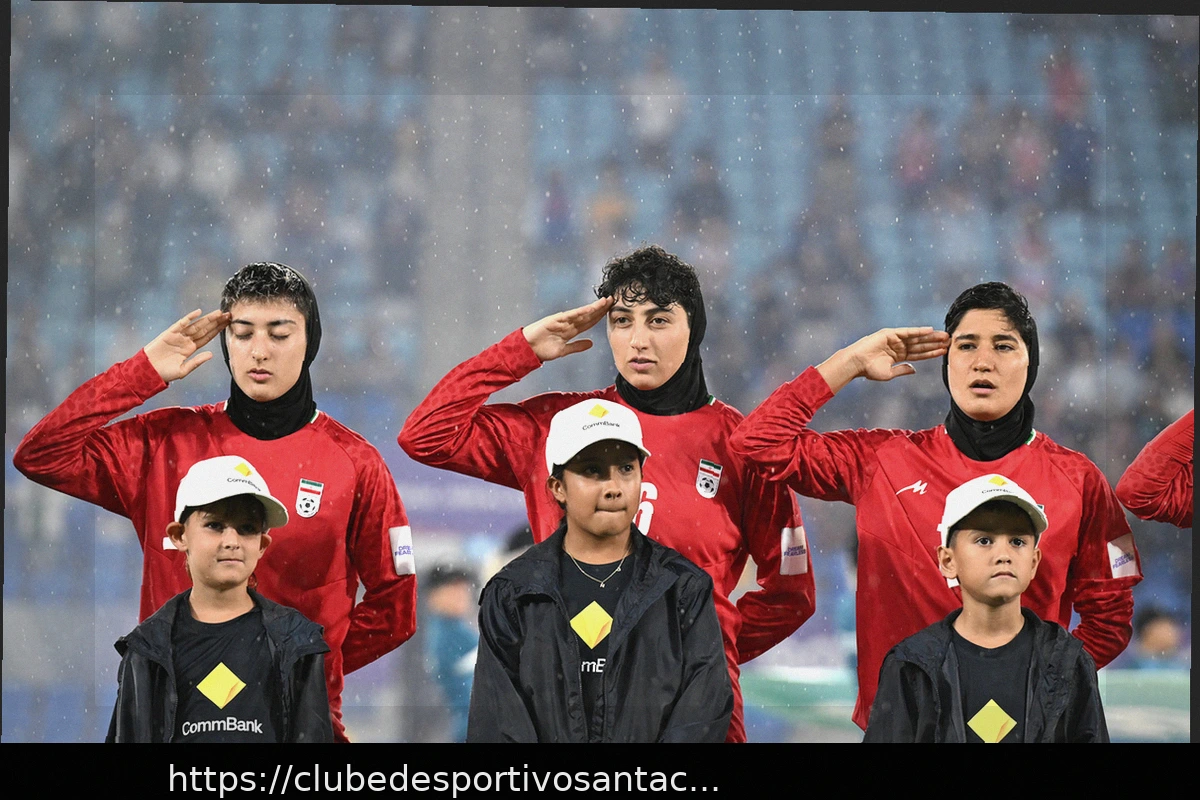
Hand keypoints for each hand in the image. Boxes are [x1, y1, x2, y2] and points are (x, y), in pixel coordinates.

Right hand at [143, 309, 231, 382]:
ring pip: (196, 325)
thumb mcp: (184, 370)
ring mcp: (178, 336)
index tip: (228, 324)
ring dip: (207, 319)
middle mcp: (186, 340)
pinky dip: (189, 318)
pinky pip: (180, 324)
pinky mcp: (169, 333)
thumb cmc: (165, 373)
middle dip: (216, 322)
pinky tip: (198, 312)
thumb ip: (197, 361)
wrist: (148, 371)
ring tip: (219, 313)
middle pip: (204, 329)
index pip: (207, 337)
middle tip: (228, 315)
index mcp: (191, 348)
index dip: (217, 331)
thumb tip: (211, 354)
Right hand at [522, 297, 614, 361]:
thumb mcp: (564, 350)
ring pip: (582, 313)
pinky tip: (590, 308)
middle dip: (601, 308)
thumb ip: (577, 346)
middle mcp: (568, 323)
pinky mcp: (555, 320)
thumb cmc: (543, 349)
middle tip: (613, 300)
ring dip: (594, 307)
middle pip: (588, 315)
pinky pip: (570, 315)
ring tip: (606, 301)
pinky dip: (580, 312)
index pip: (589, 322)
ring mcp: (562, 320)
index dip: (600, 316)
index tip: (611, 311)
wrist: (528, 350)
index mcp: (571, 330)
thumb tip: (591, 344)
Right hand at [817, 327, 948, 392]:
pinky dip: (919, 331)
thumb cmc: (869, 370)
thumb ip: (902, 370)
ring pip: (917, 338)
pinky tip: (930, 331)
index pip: (919, 354)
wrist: (857, 363)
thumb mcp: (889, 373)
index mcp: (899, 356)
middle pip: (921, 344)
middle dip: (935, 343)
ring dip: (931, 337)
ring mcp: (895, 339)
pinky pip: (907, 332)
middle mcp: (898, 346)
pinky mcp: (890, 333)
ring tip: (944, 336)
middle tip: (950, 340)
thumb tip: (914, 370)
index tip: (945, 351)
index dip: (932, 353)